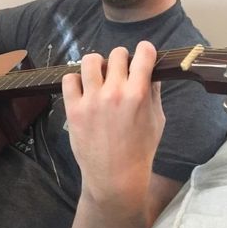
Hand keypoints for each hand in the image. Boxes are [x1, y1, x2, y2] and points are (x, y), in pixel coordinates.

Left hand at [62, 41, 164, 206]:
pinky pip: (69, 79)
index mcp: (139, 94)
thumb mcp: (157, 120)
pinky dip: (76, 80)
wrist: (115, 177)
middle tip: (120, 71)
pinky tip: (83, 89)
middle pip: (116, 54)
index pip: (143, 54)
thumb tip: (152, 71)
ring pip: (90, 60)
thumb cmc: (140, 150)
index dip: (145, 50)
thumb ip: (154, 92)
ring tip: (99, 76)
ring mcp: (92, 100)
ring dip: (97, 64)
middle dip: (121, 59)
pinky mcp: (74, 109)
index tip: (143, 54)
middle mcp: (114, 93)